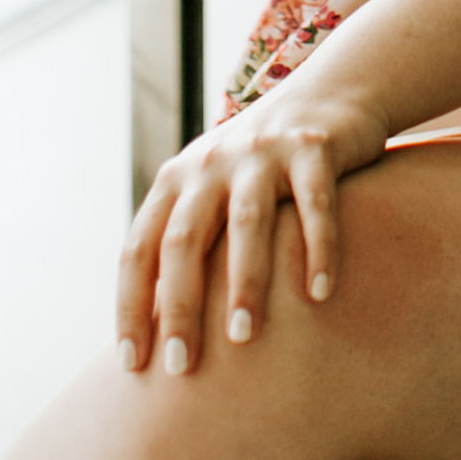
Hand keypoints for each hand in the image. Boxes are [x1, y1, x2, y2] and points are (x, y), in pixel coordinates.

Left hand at [116, 62, 388, 373]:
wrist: (330, 92)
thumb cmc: (261, 167)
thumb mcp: (213, 190)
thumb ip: (185, 243)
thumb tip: (157, 331)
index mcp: (178, 178)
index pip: (139, 248)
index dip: (131, 306)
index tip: (134, 364)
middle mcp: (212, 161)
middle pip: (184, 239)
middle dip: (180, 306)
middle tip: (182, 366)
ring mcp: (262, 152)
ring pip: (246, 222)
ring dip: (243, 281)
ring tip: (244, 337)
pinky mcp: (313, 148)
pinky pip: (314, 204)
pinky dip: (318, 249)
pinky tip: (321, 293)